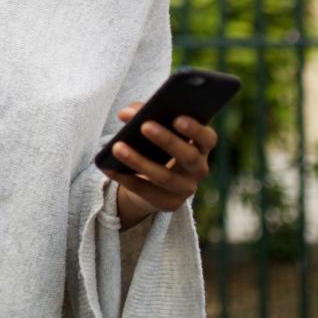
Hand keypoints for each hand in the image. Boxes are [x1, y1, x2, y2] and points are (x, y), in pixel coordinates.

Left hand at [103, 101, 217, 228]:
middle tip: (144, 126)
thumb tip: (126, 113)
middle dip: (167, 140)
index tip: (177, 118)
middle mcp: (199, 168)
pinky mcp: (169, 203)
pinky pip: (146, 191)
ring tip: (117, 147)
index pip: (208, 138)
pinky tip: (109, 167)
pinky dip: (125, 178)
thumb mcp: (153, 129)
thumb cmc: (155, 145)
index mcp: (201, 146)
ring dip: (139, 161)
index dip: (195, 129)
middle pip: (188, 156)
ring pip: (165, 177)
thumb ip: (143, 115)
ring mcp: (186, 189)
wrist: (150, 181)